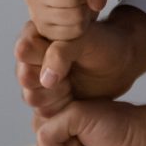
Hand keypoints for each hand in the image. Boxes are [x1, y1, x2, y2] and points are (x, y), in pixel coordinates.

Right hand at [15, 7, 145, 114]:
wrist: (121, 63)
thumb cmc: (105, 44)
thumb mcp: (85, 41)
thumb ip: (61, 53)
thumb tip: (44, 79)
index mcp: (37, 33)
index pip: (24, 51)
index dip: (42, 60)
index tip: (66, 59)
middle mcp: (32, 57)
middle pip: (25, 77)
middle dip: (48, 82)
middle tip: (69, 76)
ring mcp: (38, 79)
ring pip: (31, 96)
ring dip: (54, 96)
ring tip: (72, 84)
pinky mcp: (48, 98)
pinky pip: (42, 111)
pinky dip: (59, 107)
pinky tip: (72, 96)